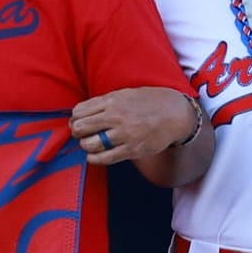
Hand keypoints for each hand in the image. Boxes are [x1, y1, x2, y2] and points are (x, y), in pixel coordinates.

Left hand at [70, 86, 193, 166]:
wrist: (175, 113)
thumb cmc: (150, 102)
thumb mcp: (125, 94)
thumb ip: (105, 102)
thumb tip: (82, 113)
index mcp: (112, 101)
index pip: (79, 111)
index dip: (75, 119)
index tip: (79, 122)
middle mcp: (115, 116)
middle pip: (80, 128)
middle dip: (78, 132)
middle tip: (83, 134)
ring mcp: (124, 134)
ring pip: (89, 144)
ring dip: (86, 146)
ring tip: (92, 144)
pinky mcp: (131, 149)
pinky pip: (104, 158)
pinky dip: (94, 158)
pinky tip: (94, 156)